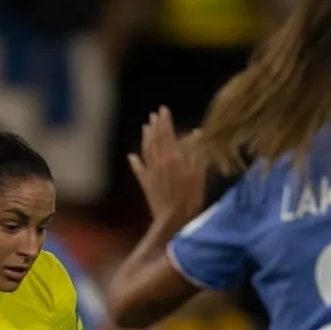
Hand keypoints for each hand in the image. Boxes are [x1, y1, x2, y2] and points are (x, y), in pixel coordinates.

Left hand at [127, 106, 205, 228]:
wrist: (171, 220)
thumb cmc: (189, 198)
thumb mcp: (198, 175)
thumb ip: (197, 153)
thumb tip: (197, 134)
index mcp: (172, 158)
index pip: (167, 134)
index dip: (166, 121)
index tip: (164, 109)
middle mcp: (158, 162)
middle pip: (155, 140)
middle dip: (155, 126)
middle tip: (154, 114)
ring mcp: (150, 173)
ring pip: (146, 151)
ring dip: (145, 138)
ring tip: (145, 127)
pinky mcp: (146, 184)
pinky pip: (139, 170)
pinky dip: (135, 162)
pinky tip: (131, 156)